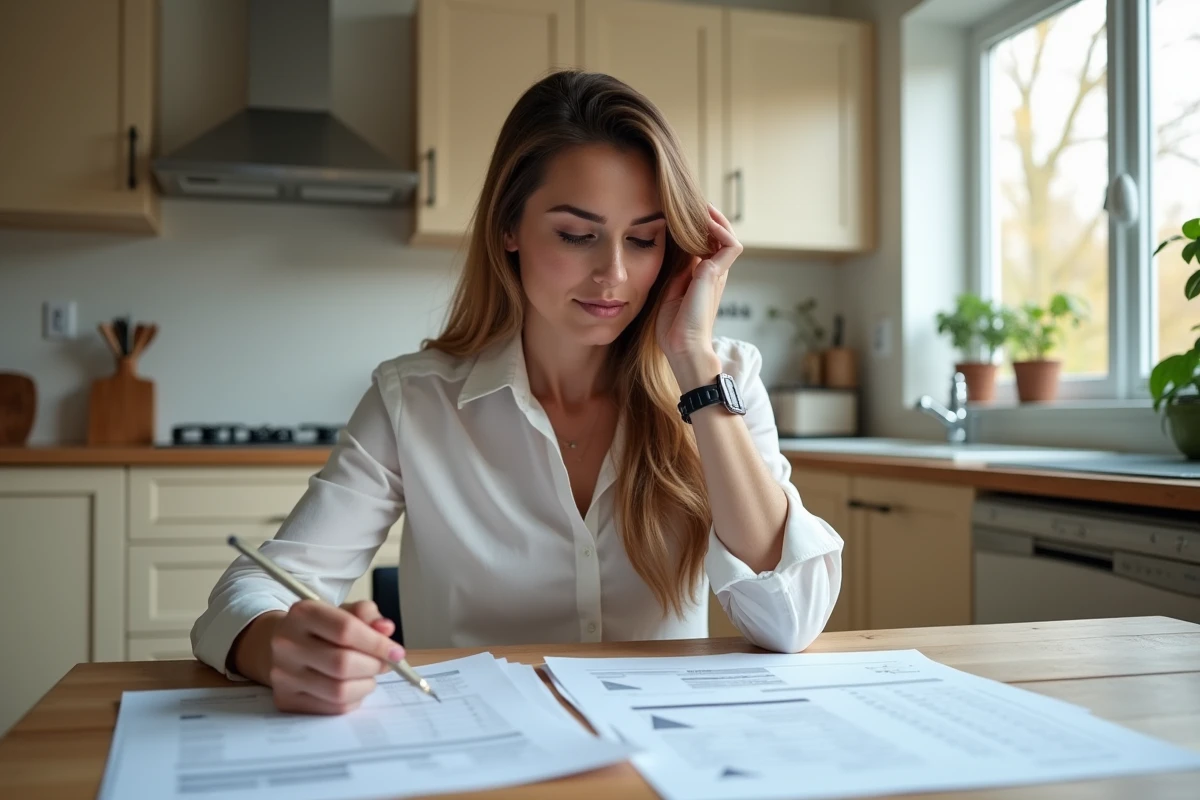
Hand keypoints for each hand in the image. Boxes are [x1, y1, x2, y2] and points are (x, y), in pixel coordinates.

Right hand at [267, 599, 400, 714]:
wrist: (282, 646)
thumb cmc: (320, 628)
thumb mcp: (342, 611)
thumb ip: (367, 615)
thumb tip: (386, 629)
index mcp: (303, 613)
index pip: (345, 629)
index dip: (377, 643)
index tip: (396, 652)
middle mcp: (287, 644)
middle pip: (342, 663)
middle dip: (373, 666)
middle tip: (384, 664)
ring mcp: (283, 675)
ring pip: (338, 690)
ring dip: (365, 685)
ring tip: (369, 676)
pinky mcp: (285, 699)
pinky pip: (332, 708)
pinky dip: (353, 699)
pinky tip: (354, 687)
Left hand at [656, 204, 742, 389]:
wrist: (682, 348)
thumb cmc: (674, 328)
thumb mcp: (671, 291)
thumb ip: (677, 272)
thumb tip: (674, 250)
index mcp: (703, 277)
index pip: (706, 243)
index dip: (698, 227)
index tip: (681, 213)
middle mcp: (714, 273)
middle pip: (720, 235)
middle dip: (708, 217)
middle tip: (692, 203)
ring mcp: (718, 274)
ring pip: (728, 235)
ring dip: (716, 218)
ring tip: (700, 205)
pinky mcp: (716, 275)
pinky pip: (730, 244)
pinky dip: (720, 230)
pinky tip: (705, 222)